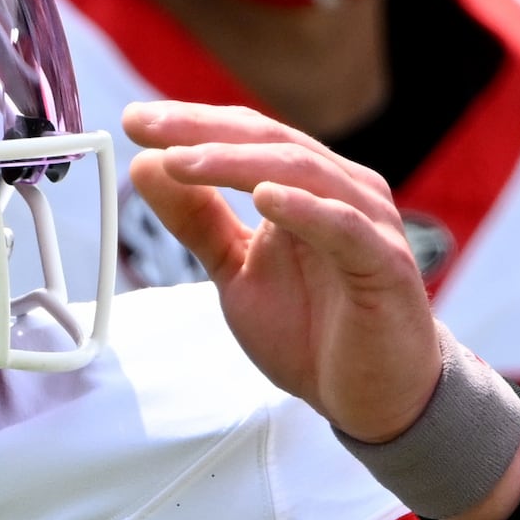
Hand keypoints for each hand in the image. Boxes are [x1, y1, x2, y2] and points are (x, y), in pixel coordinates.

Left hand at [123, 100, 445, 444]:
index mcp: (307, 184)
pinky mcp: (385, 265)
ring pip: (303, 172)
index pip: (248, 136)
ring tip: (183, 160)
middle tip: (147, 127)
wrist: (373, 397)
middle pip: (271, 141)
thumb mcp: (236, 271)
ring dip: (238, 164)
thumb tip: (145, 165)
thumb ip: (198, 220)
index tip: (133, 121)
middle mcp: (342, 190)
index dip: (192, 124)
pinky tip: (264, 199)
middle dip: (204, 132)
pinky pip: (345, 227)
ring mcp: (368, 223)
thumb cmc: (313, 330)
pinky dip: (305, 209)